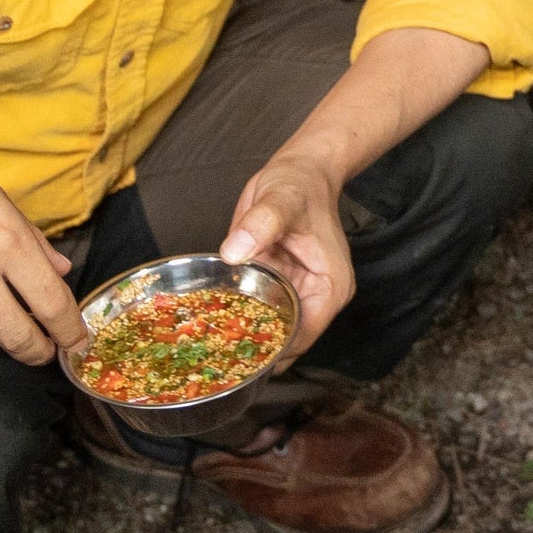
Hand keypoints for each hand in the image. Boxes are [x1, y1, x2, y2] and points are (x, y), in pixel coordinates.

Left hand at [223, 156, 356, 343]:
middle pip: (286, 341)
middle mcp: (316, 297)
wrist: (301, 170)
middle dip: (252, 352)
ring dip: (241, 339)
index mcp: (329, 286)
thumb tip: (235, 250)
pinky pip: (258, 311)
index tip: (235, 360)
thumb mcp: (280, 199)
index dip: (271, 351)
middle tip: (210, 361)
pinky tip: (207, 328)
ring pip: (270, 330)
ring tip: (203, 352)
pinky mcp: (278, 286)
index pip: (303, 336)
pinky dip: (236, 319)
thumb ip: (260, 224)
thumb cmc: (300, 183)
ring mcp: (296, 293)